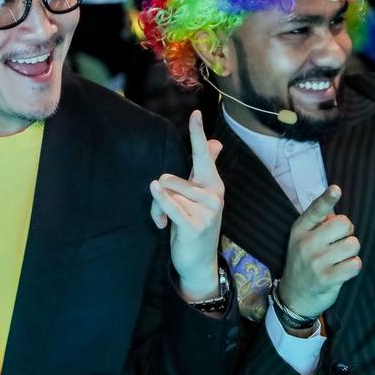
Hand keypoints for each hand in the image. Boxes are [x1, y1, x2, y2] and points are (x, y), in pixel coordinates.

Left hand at [149, 111, 224, 300]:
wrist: (198, 261)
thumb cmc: (194, 223)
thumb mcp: (199, 196)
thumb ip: (205, 170)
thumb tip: (216, 142)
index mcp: (212, 183)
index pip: (204, 154)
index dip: (198, 134)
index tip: (195, 113)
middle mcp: (214, 193)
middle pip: (171, 178)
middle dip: (160, 194)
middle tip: (165, 210)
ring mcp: (207, 210)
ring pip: (167, 193)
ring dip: (159, 208)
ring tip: (166, 221)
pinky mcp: (196, 225)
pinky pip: (170, 206)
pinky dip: (160, 205)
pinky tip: (159, 212)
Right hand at [278, 185, 361, 320]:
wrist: (294, 296)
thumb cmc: (304, 262)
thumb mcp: (302, 240)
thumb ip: (319, 225)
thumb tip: (337, 215)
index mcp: (299, 229)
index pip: (315, 210)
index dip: (327, 199)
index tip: (336, 189)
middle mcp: (306, 243)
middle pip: (344, 224)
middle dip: (348, 232)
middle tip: (339, 242)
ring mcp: (316, 262)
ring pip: (353, 244)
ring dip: (351, 251)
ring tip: (339, 258)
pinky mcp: (327, 279)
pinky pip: (355, 264)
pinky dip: (353, 266)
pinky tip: (342, 270)